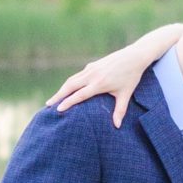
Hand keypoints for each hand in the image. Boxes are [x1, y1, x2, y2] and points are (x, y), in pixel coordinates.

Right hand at [49, 22, 182, 126]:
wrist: (134, 56)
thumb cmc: (131, 76)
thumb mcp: (126, 94)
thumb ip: (120, 110)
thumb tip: (116, 126)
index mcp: (99, 83)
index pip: (79, 95)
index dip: (68, 102)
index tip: (58, 109)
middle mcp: (92, 75)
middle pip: (70, 86)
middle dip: (58, 95)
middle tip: (48, 105)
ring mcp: (91, 69)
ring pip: (72, 79)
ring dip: (62, 88)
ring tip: (54, 98)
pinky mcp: (92, 65)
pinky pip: (77, 76)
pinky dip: (70, 83)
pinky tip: (67, 89)